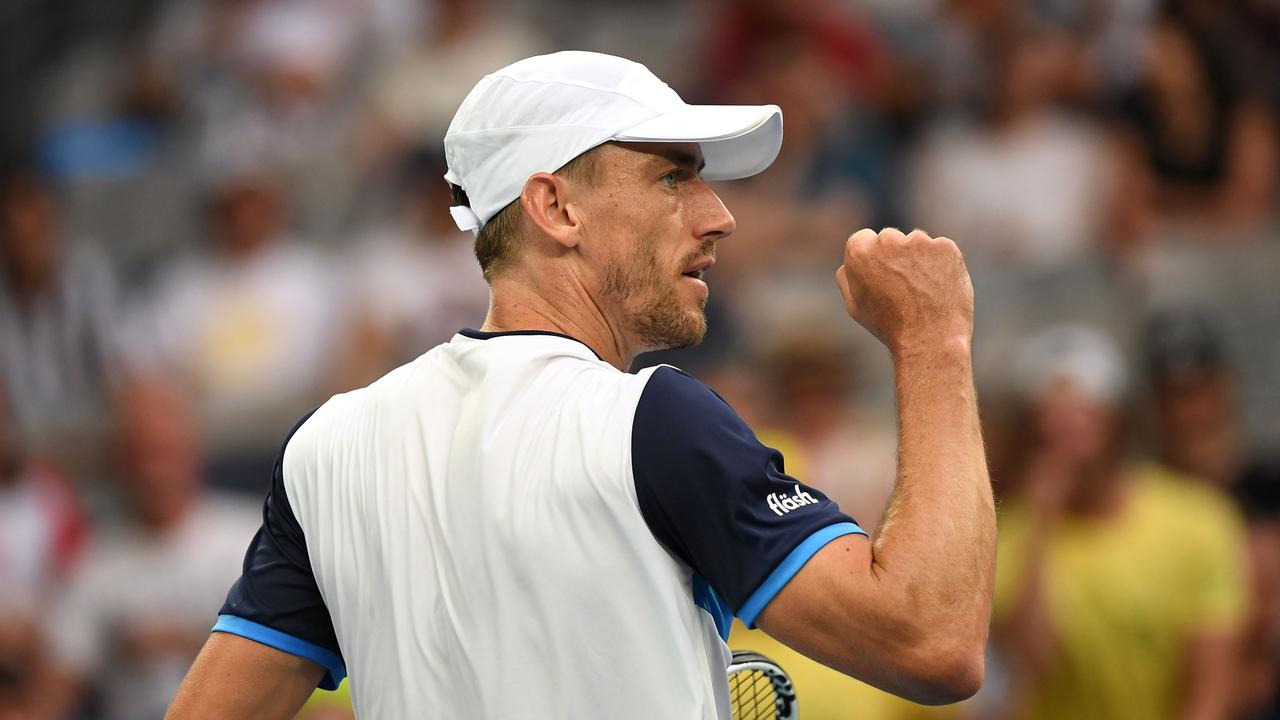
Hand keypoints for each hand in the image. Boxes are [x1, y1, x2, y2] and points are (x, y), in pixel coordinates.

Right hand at [835, 228, 973, 356]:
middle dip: (895, 255)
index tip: (881, 277)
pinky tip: (939, 288)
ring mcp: (919, 241)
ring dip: (918, 259)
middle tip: (902, 287)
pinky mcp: (946, 246)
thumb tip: (849, 262)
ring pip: (916, 243)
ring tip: (922, 291)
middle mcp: (888, 239)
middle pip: (890, 238)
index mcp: (860, 250)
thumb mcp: (855, 305)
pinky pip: (940, 250)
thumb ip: (847, 277)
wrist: (930, 339)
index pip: (863, 239)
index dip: (872, 260)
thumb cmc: (889, 326)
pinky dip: (941, 264)